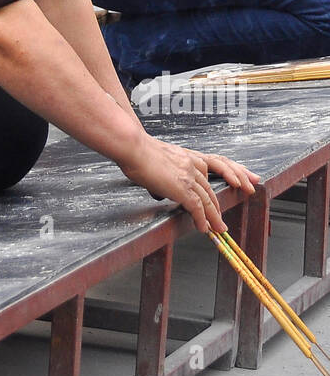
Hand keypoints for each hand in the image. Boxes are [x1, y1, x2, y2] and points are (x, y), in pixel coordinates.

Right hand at [120, 133, 258, 233]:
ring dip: (214, 217)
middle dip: (221, 205)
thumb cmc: (137, 150)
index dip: (233, 174)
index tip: (242, 181)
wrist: (133, 147)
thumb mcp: (158, 158)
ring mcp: (189, 176)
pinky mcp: (182, 188)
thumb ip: (164, 173)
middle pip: (212, 188)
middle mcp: (193, 164)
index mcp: (188, 156)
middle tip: (225, 217)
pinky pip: (197, 208)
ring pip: (208, 200)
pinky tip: (203, 228)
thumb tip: (160, 190)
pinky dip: (202, 220)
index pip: (216, 165)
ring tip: (219, 229)